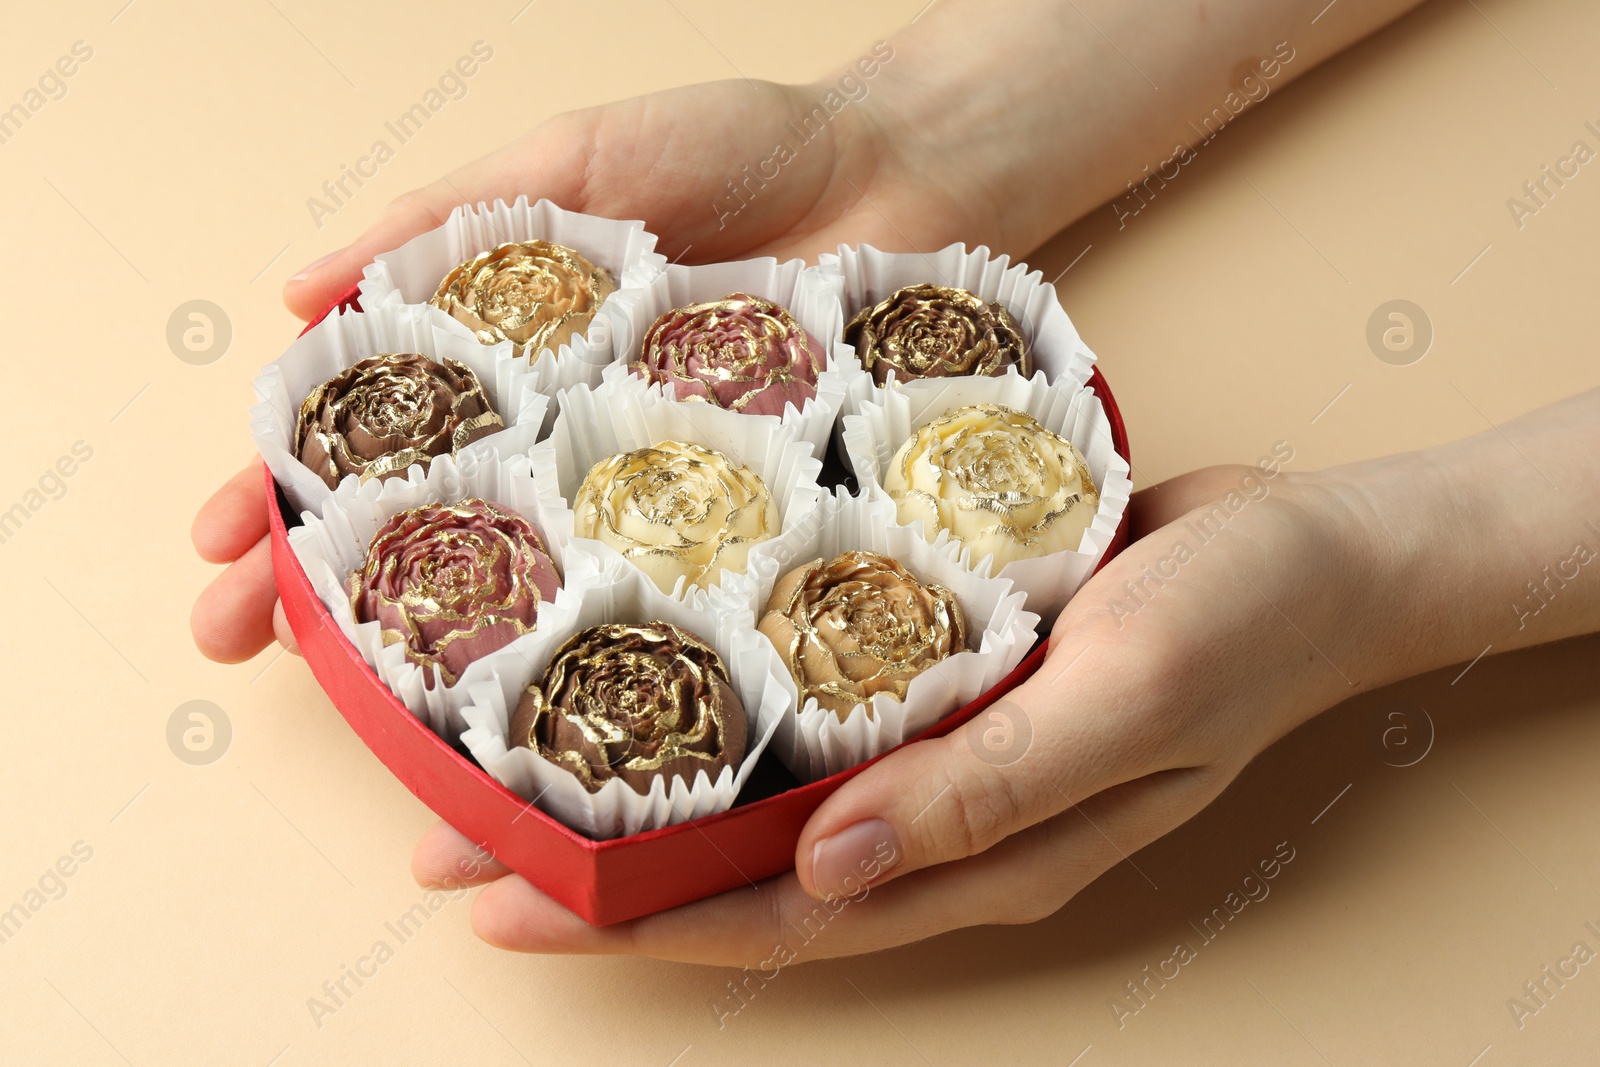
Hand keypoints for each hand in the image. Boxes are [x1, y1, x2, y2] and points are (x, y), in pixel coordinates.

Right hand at [191, 74, 1002, 662]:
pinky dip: (612, 657)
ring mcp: (658, 491)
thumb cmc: (746, 147)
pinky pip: (671, 600)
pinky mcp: (748, 524)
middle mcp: (570, 438)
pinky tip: (552, 708)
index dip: (282, 493)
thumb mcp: (585, 155)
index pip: (373, 435)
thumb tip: (302, 285)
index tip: (216, 553)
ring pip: (539, 587)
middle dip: (331, 590)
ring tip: (371, 710)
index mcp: (513, 356)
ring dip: (451, 650)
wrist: (913, 170)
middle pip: (433, 526)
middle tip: (249, 649)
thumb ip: (457, 216)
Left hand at [410, 463, 1379, 962]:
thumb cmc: (1240, 627)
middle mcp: (935, 809)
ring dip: (646, 772)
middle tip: (455, 830)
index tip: (506, 906)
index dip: (637, 922)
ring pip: (762, 779)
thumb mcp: (1123, 705)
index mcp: (975, 849)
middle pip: (740, 858)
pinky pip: (812, 691)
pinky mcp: (938, 661)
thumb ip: (983, 791)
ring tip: (514, 745)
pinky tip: (658, 650)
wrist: (1317, 553)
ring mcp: (934, 738)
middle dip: (600, 859)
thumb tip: (825, 870)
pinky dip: (725, 684)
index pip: (776, 913)